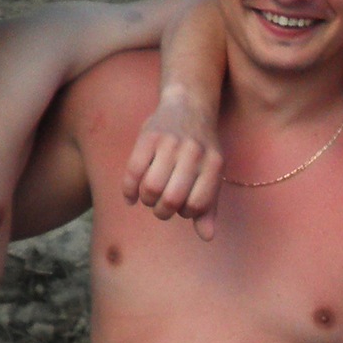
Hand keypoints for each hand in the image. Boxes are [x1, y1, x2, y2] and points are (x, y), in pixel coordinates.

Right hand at [123, 88, 224, 240]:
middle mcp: (193, 152)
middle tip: (162, 208)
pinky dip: (129, 190)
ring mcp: (170, 143)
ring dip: (146, 201)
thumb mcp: (212, 173)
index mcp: (213, 163)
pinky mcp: (148, 136)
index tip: (183, 208)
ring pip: (150, 188)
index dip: (186, 213)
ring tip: (149, 197)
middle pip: (172, 199)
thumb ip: (210, 205)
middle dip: (163, 212)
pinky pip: (132, 172)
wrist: (188, 104)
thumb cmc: (202, 149)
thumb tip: (207, 237)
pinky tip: (131, 197)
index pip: (196, 205)